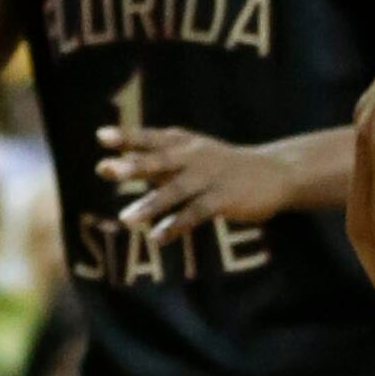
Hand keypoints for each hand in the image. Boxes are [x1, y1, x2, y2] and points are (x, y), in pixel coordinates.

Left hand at [103, 121, 298, 239]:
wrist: (273, 172)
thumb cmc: (220, 164)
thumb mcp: (187, 154)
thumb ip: (149, 161)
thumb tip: (105, 166)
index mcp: (182, 143)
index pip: (150, 138)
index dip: (126, 136)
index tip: (100, 137)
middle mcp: (193, 157)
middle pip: (158, 161)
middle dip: (132, 166)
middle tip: (105, 170)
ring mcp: (208, 178)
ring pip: (175, 191)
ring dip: (150, 206)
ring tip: (126, 220)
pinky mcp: (223, 199)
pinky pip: (195, 214)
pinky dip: (175, 226)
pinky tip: (157, 238)